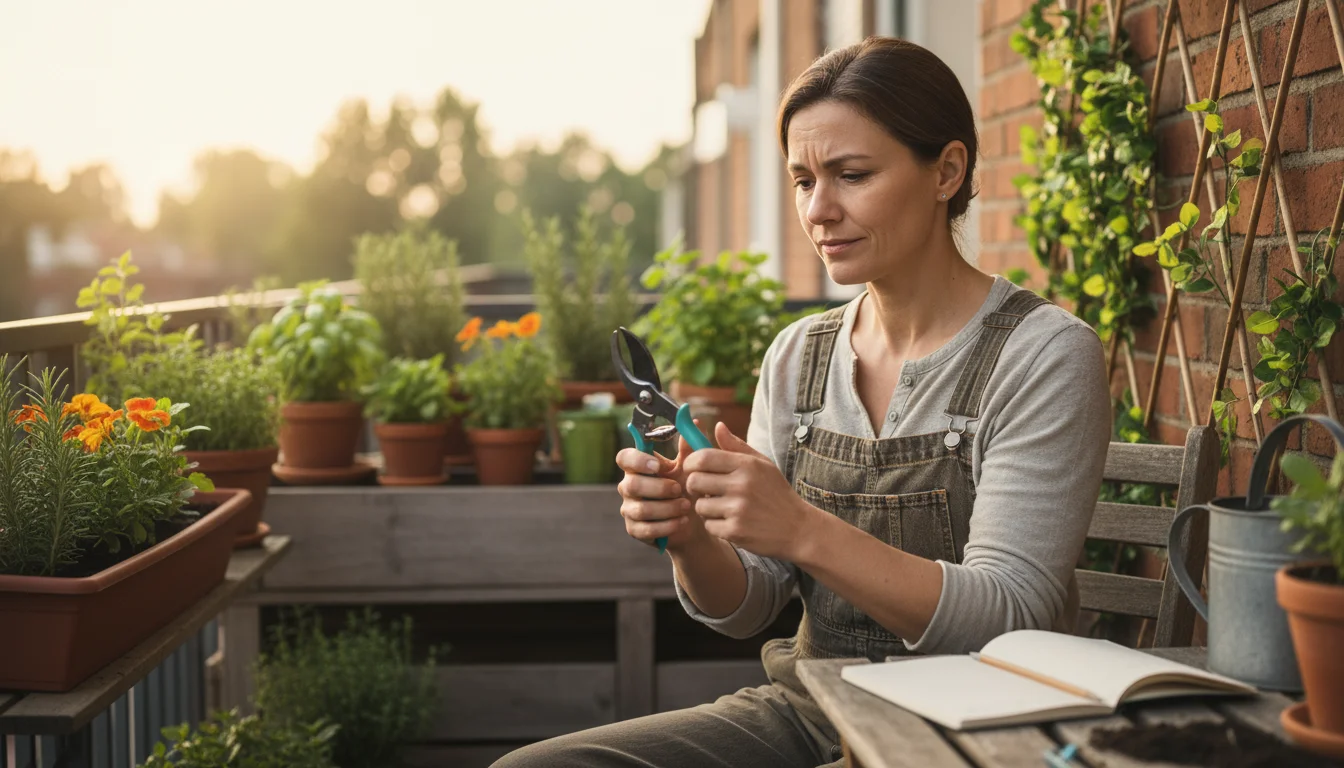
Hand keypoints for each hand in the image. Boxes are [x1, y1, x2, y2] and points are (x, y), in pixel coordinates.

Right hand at [616, 430, 708, 550]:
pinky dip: (666, 526)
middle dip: (659, 488)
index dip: (637, 460)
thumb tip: (694, 421)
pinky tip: (682, 521)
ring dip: (667, 508)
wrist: (694, 521)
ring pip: (640, 509)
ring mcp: (629, 508)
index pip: (624, 457)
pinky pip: (644, 529)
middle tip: (680, 489)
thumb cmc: (688, 487)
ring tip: (687, 507)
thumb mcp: (691, 466)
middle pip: (631, 485)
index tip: (658, 465)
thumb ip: (691, 445)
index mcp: (639, 466)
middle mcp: (629, 486)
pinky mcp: (634, 529)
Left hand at [682, 422, 817, 560]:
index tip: (693, 468)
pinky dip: (716, 525)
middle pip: (694, 481)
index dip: (691, 462)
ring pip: (699, 505)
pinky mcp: (735, 531)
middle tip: (705, 490)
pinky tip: (731, 523)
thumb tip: (718, 426)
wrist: (798, 529)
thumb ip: (737, 446)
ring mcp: (738, 509)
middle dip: (695, 486)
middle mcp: (741, 485)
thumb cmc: (777, 493)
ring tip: (724, 508)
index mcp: (747, 465)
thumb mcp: (763, 464)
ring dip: (706, 508)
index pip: (703, 457)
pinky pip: (708, 525)